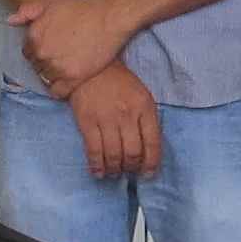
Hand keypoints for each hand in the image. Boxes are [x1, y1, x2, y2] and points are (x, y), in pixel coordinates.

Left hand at [9, 0, 135, 96]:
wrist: (107, 17)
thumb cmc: (81, 8)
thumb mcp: (50, 2)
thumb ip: (27, 11)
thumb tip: (10, 21)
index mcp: (34, 36)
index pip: (28, 53)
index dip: (38, 52)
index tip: (49, 50)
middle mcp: (42, 53)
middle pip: (37, 67)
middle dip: (45, 63)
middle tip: (60, 58)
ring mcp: (56, 67)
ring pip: (46, 79)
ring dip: (53, 76)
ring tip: (65, 69)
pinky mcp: (73, 78)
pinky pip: (58, 92)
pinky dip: (60, 90)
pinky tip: (67, 83)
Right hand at [67, 63, 160, 179]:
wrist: (91, 67)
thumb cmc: (119, 82)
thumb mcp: (142, 96)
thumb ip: (146, 120)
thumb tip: (147, 151)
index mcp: (144, 107)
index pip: (153, 143)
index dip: (151, 163)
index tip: (148, 174)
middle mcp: (127, 115)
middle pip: (133, 153)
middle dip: (132, 168)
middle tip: (129, 171)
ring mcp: (106, 119)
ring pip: (114, 155)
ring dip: (115, 169)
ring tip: (114, 172)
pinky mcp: (87, 122)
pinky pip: (94, 151)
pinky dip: (97, 166)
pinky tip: (98, 172)